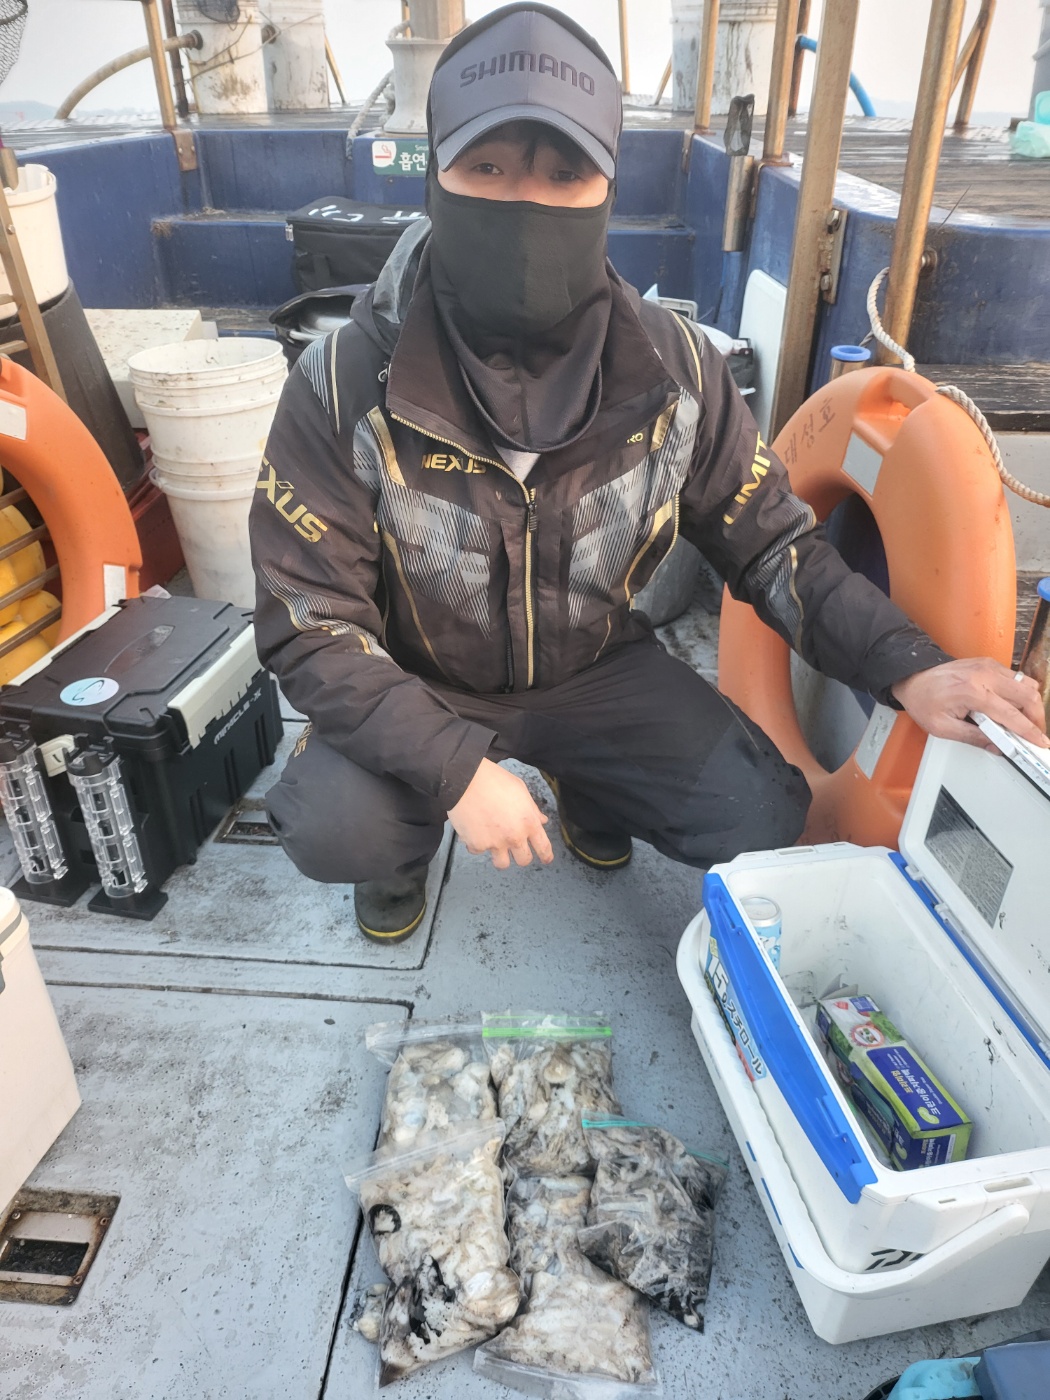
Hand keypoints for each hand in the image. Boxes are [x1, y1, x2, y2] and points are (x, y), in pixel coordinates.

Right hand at [447, 758, 554, 869]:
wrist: (465, 781)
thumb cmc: (493, 780)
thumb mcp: (519, 789)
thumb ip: (532, 808)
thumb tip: (541, 820)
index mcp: (529, 822)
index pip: (543, 846)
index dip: (546, 855)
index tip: (546, 858)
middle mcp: (515, 836)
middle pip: (524, 860)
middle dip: (521, 856)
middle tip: (515, 849)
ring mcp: (495, 843)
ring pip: (502, 864)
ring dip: (500, 856)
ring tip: (494, 844)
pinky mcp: (477, 845)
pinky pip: (478, 851)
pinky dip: (476, 844)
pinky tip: (474, 831)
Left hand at [891, 658, 1048, 750]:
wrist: (913, 679)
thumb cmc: (924, 700)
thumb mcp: (943, 728)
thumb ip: (974, 738)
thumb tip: (997, 746)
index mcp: (973, 692)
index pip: (1011, 715)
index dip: (1029, 731)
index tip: (1040, 741)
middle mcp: (984, 675)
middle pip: (1027, 694)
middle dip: (1036, 717)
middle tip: (1033, 733)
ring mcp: (988, 666)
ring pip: (1026, 683)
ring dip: (1030, 703)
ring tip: (1023, 721)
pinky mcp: (989, 663)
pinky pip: (1015, 676)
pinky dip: (1021, 692)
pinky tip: (1012, 706)